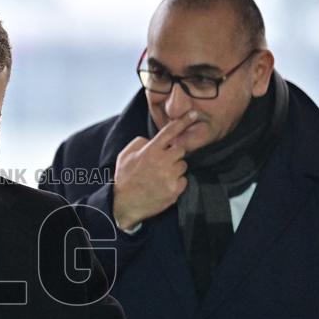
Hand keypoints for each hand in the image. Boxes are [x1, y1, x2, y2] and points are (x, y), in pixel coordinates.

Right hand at [112, 110, 198, 229]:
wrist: (124, 205)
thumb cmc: (124, 179)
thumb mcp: (125, 155)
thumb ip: (140, 142)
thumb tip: (152, 140)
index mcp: (150, 150)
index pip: (170, 131)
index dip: (183, 121)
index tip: (193, 114)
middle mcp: (162, 161)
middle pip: (180, 150)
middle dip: (173, 155)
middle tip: (162, 163)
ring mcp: (169, 176)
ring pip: (182, 165)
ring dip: (175, 169)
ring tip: (160, 176)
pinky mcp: (175, 190)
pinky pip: (184, 181)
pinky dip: (176, 183)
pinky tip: (164, 186)